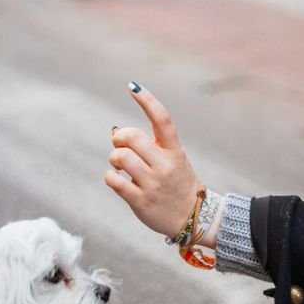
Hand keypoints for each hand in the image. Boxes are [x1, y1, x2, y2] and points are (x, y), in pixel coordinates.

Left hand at [104, 84, 200, 238]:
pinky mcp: (140, 201)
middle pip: (132, 137)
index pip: (162, 119)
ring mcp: (153, 183)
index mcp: (175, 151)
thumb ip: (150, 145)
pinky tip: (117, 179)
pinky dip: (110, 176)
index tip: (133, 86)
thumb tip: (115, 132)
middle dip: (120, 138)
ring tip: (120, 166)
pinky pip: (114, 180)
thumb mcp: (172, 159)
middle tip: (120, 145)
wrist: (193, 217)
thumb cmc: (176, 182)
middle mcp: (165, 165)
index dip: (147, 100)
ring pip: (121, 157)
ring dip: (114, 158)